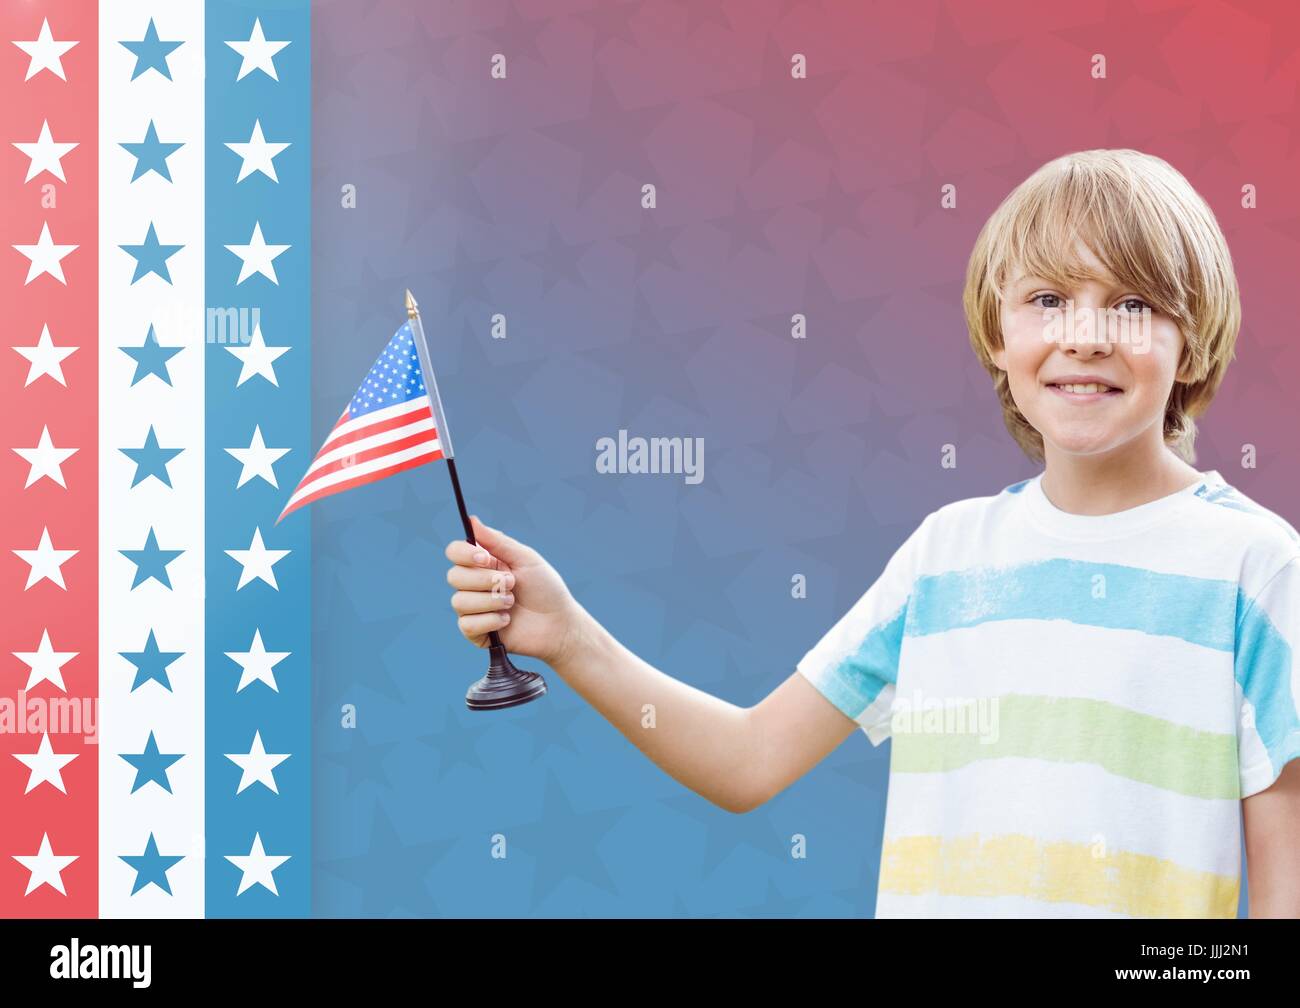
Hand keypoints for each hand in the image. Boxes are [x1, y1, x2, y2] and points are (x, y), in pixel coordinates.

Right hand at [445, 515, 581, 665]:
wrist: (558, 623)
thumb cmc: (545, 588)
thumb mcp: (525, 559)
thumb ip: (498, 541)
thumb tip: (472, 520)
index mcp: (484, 564)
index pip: (455, 552)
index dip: (464, 554)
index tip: (486, 559)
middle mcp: (474, 584)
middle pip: (454, 576)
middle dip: (485, 580)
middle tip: (511, 583)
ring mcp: (473, 609)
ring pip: (459, 602)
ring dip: (490, 601)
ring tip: (511, 603)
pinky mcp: (476, 632)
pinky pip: (467, 625)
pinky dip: (490, 621)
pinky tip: (506, 621)